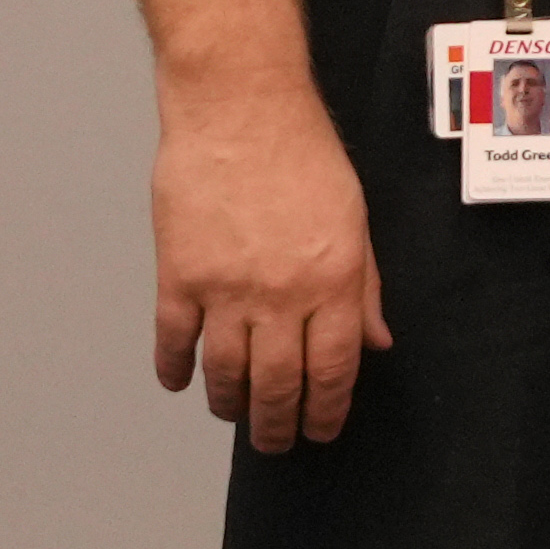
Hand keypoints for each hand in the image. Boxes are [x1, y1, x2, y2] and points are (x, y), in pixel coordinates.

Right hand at [153, 73, 386, 451]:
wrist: (240, 107)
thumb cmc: (302, 152)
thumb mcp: (355, 218)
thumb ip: (365, 286)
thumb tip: (375, 342)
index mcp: (333, 281)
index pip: (332, 371)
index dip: (326, 411)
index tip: (320, 431)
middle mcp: (281, 294)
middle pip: (278, 384)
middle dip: (278, 424)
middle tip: (276, 441)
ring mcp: (225, 288)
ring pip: (225, 373)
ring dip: (229, 404)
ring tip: (233, 414)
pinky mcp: (179, 274)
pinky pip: (173, 340)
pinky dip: (175, 368)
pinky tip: (180, 380)